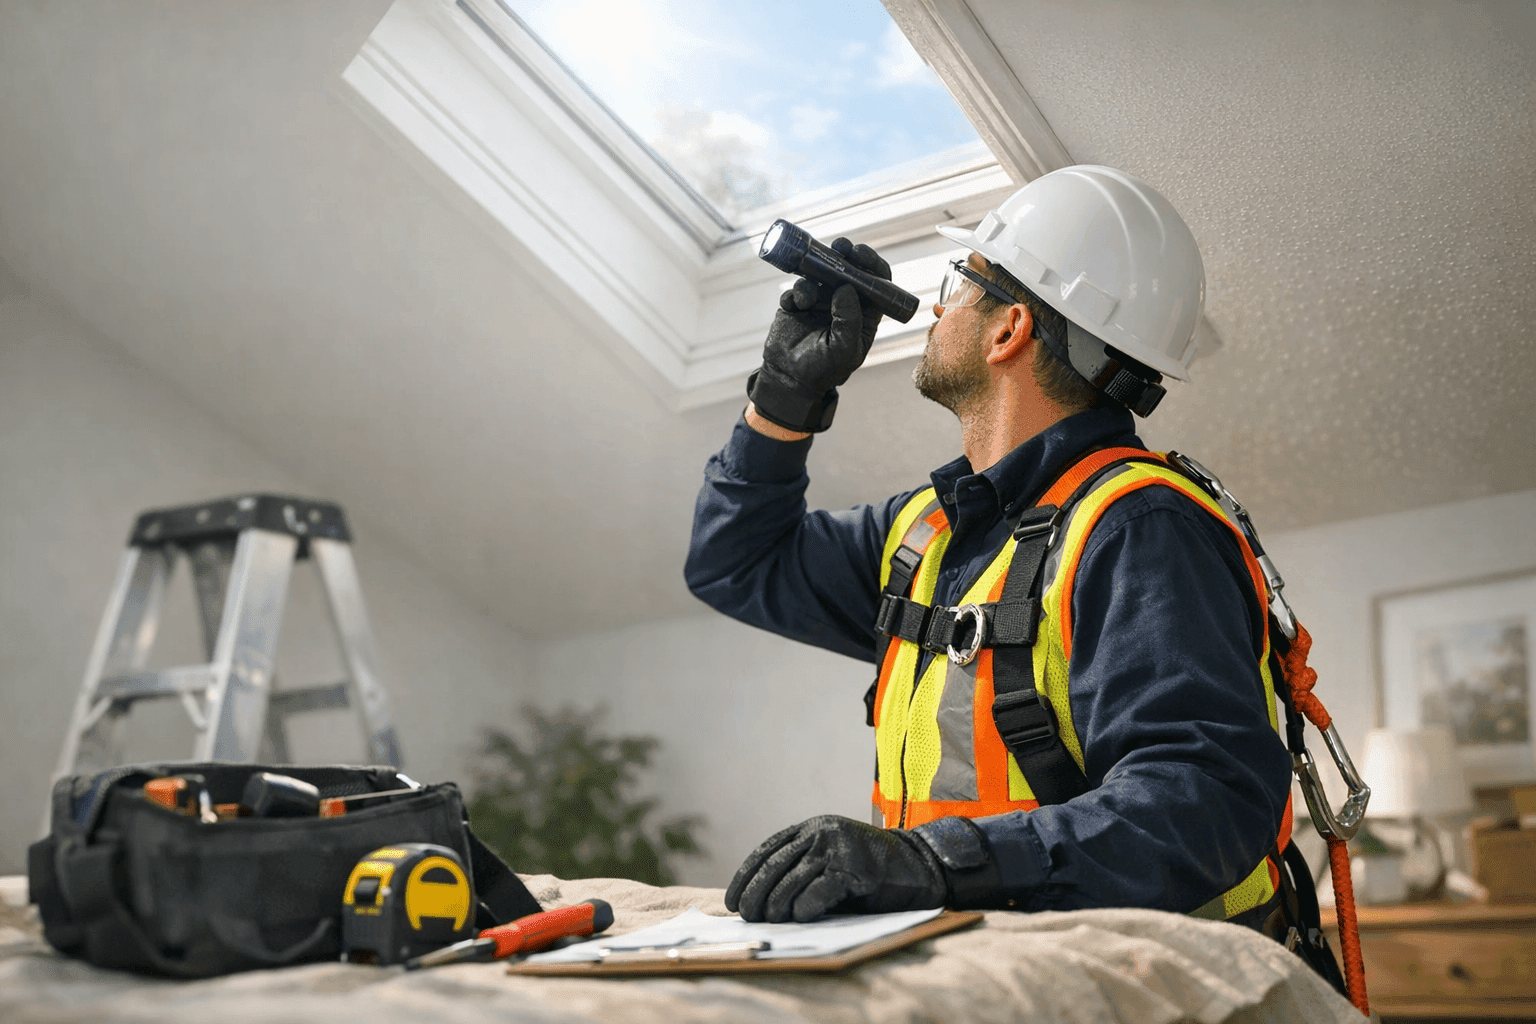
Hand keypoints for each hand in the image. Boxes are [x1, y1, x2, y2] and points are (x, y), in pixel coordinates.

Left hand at [724, 814, 945, 922]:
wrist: (921, 867)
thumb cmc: (873, 873)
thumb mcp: (832, 861)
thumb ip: (803, 870)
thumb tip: (761, 901)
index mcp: (812, 827)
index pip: (767, 850)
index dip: (745, 876)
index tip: (733, 899)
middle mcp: (821, 832)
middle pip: (774, 866)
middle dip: (756, 895)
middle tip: (749, 917)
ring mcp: (837, 848)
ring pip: (790, 881)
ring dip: (777, 907)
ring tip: (774, 922)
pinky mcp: (853, 868)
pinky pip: (816, 892)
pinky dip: (804, 908)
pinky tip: (801, 917)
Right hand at [747, 238, 891, 433]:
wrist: (789, 380)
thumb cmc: (822, 371)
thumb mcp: (844, 348)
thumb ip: (849, 318)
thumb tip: (846, 287)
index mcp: (863, 316)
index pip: (876, 283)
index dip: (872, 264)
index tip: (859, 253)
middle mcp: (844, 305)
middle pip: (850, 270)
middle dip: (845, 256)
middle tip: (839, 246)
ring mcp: (821, 302)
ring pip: (821, 275)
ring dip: (815, 276)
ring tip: (806, 298)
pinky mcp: (798, 303)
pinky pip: (798, 286)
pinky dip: (795, 293)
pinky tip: (794, 307)